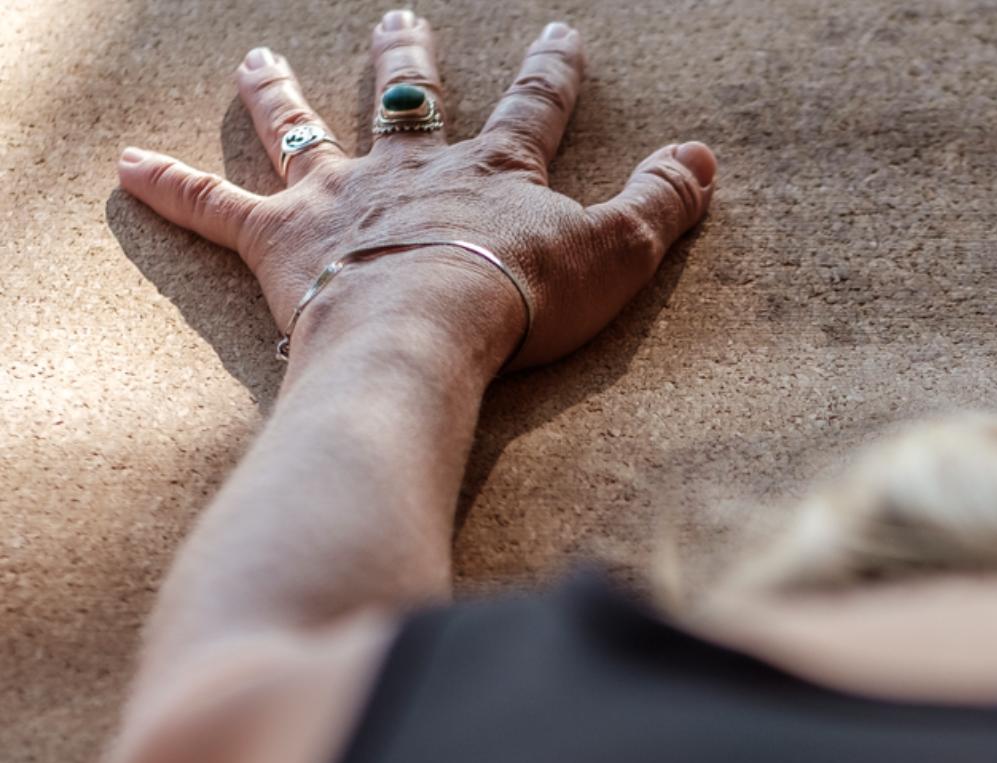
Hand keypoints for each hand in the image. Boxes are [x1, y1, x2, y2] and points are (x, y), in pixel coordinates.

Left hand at [115, 10, 715, 371]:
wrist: (429, 328)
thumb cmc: (526, 298)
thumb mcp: (619, 252)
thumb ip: (662, 204)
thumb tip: (705, 157)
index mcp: (493, 170)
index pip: (531, 108)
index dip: (551, 73)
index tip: (560, 36)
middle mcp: (410, 167)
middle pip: (408, 98)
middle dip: (408, 57)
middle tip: (401, 18)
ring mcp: (341, 198)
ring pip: (306, 130)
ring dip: (280, 94)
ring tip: (259, 61)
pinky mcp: (281, 241)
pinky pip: (216, 208)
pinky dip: (172, 187)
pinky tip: (123, 165)